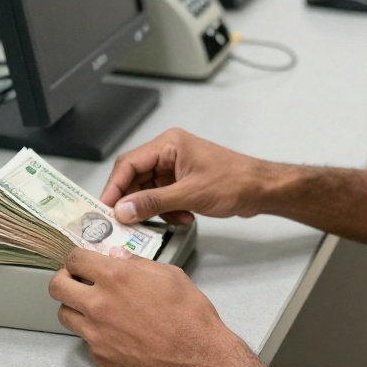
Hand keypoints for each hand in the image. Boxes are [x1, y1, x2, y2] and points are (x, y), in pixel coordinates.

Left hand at [50, 246, 247, 366]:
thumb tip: (117, 257)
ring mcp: (96, 333)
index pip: (75, 259)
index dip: (77, 258)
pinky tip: (112, 331)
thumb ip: (137, 264)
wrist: (199, 359)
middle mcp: (99, 304)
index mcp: (116, 277)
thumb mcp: (170, 276)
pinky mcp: (100, 356)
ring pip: (64, 314)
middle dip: (64, 280)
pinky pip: (84, 339)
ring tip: (93, 307)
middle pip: (57, 286)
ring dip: (74, 307)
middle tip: (76, 281)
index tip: (81, 262)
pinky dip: (93, 333)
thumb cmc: (190, 317)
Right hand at [100, 127, 266, 224]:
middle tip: (125, 222)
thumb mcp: (190, 195)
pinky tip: (183, 218)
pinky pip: (162, 197)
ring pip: (148, 190)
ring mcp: (176, 167)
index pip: (129, 163)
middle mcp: (169, 152)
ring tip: (168, 219)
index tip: (105, 208)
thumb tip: (124, 209)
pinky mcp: (183, 181)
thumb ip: (154, 202)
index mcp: (169, 144)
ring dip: (154, 209)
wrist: (261, 190)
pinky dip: (167, 211)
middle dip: (134, 201)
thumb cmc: (235, 181)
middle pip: (135, 177)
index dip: (114, 187)